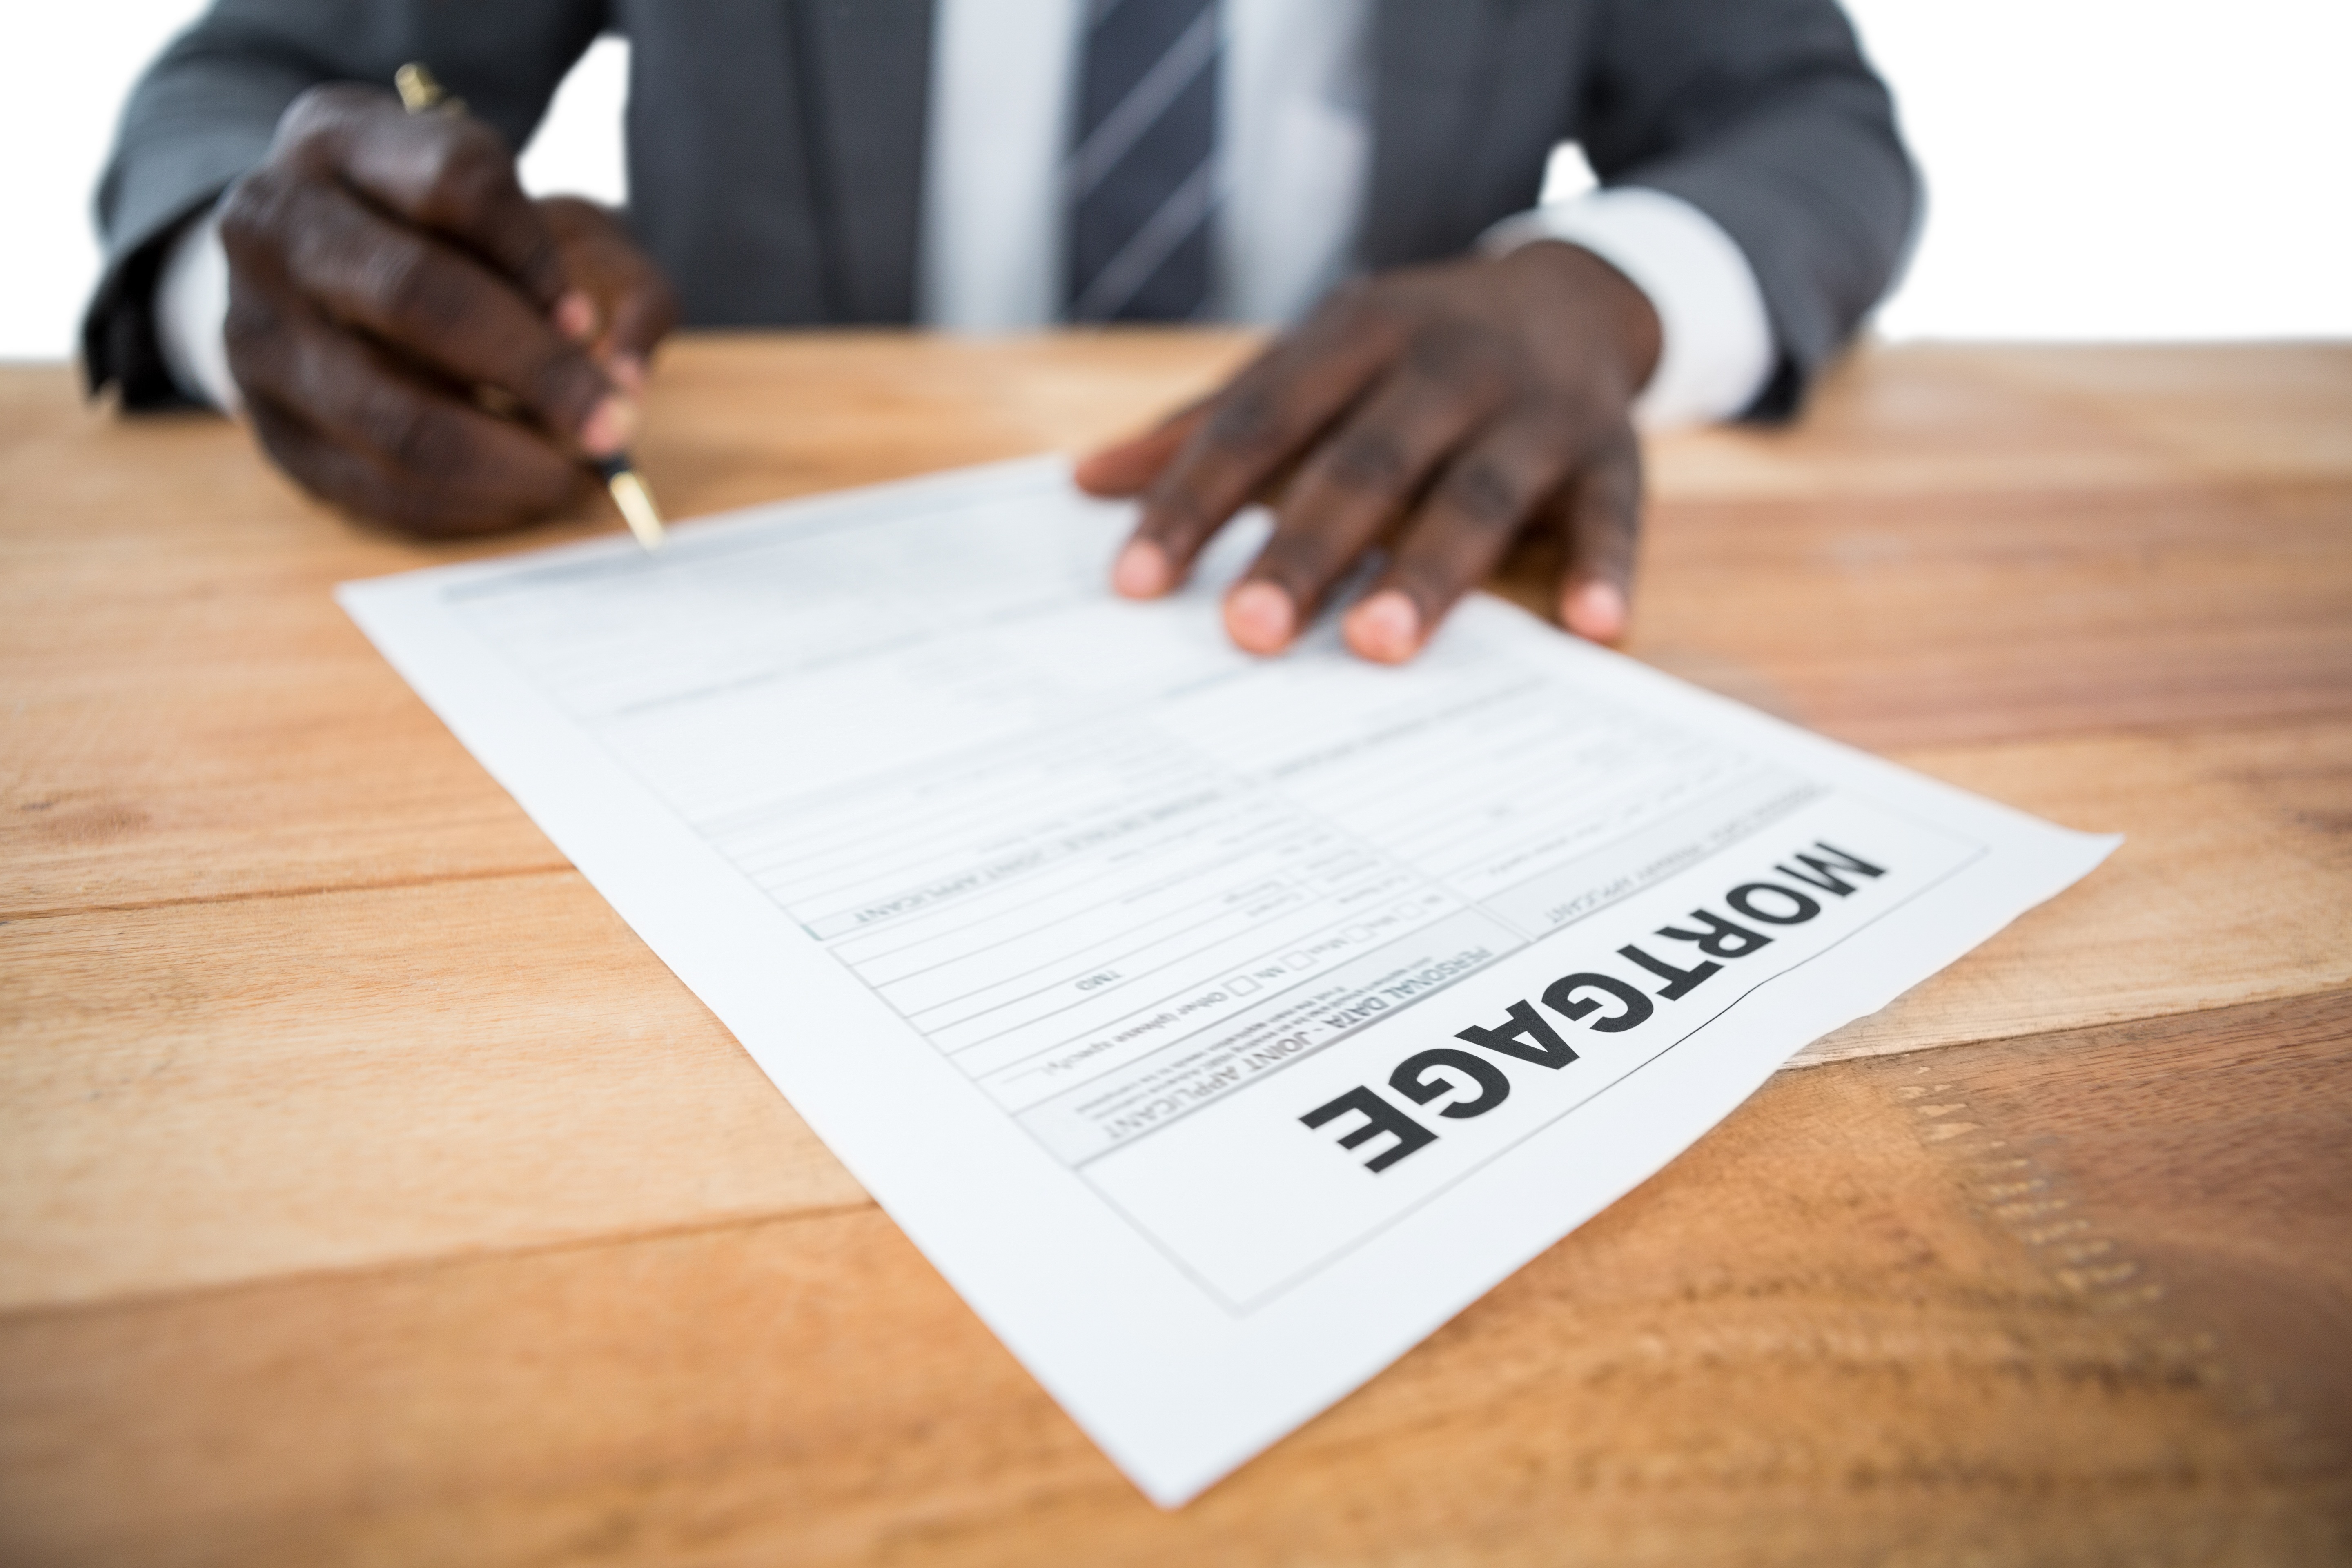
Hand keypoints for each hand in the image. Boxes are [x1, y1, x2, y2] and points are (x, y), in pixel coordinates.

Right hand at [217, 84, 678, 534]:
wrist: (332, 282)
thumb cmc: (467, 248)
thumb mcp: (550, 226)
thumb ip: (621, 284)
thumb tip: (630, 381)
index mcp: (342, 140)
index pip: (457, 182)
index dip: (536, 258)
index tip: (587, 320)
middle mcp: (276, 224)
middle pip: (414, 292)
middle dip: (535, 371)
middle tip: (614, 424)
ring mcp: (256, 330)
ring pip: (393, 412)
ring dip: (508, 460)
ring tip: (579, 472)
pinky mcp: (270, 428)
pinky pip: (376, 489)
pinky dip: (470, 505)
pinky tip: (526, 495)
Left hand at [1076, 242, 1659, 660]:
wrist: (1571, 293)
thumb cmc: (1408, 352)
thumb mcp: (1313, 362)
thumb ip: (1211, 423)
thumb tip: (1087, 481)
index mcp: (1357, 333)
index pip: (1260, 420)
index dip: (1196, 499)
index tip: (1135, 580)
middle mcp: (1447, 363)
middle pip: (1366, 462)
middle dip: (1305, 547)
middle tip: (1249, 631)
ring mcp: (1536, 407)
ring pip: (1477, 494)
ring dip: (1427, 572)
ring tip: (1377, 645)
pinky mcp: (1611, 449)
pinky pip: (1614, 513)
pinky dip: (1604, 568)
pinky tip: (1590, 628)